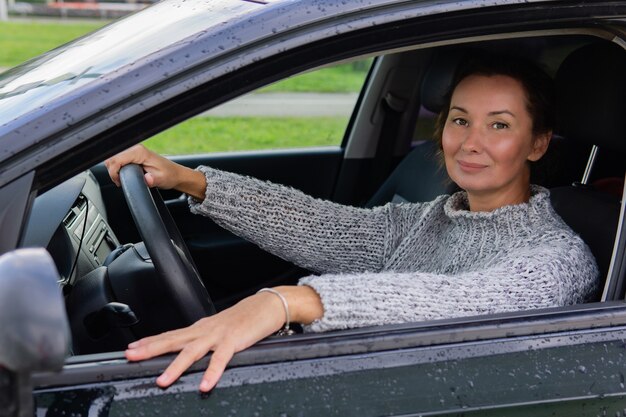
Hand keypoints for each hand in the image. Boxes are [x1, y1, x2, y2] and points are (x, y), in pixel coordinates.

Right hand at [104, 144, 181, 188]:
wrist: (175, 174)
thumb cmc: (169, 175)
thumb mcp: (161, 180)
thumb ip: (153, 180)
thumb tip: (147, 179)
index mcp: (139, 152)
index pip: (115, 160)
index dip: (114, 173)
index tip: (119, 182)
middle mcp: (135, 148)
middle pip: (111, 158)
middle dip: (112, 172)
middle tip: (121, 181)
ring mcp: (133, 150)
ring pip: (112, 158)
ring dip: (114, 170)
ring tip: (122, 179)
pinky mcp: (132, 154)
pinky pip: (117, 159)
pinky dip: (117, 168)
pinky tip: (124, 174)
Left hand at [125, 285, 323, 391]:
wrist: (266, 305)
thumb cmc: (244, 319)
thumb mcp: (219, 329)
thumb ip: (204, 339)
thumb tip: (189, 350)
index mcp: (201, 328)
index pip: (171, 335)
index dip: (150, 341)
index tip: (130, 348)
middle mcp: (205, 330)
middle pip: (174, 340)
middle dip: (151, 349)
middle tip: (131, 356)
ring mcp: (219, 335)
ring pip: (193, 351)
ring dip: (176, 366)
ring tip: (162, 381)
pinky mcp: (234, 341)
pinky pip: (221, 359)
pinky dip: (212, 372)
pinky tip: (205, 385)